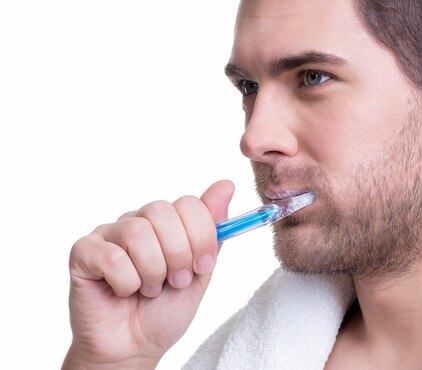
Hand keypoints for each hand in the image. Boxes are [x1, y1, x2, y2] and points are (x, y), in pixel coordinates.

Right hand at [62, 180, 234, 368]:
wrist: (134, 349)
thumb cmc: (164, 311)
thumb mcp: (200, 272)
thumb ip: (213, 231)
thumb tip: (226, 184)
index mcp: (166, 224)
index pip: (189, 203)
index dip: (201, 236)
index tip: (202, 267)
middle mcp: (136, 222)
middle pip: (161, 211)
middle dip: (178, 254)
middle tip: (175, 281)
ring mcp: (108, 234)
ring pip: (137, 232)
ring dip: (152, 271)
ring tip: (150, 290)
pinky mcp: (84, 252)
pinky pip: (111, 256)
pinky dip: (126, 282)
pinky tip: (123, 292)